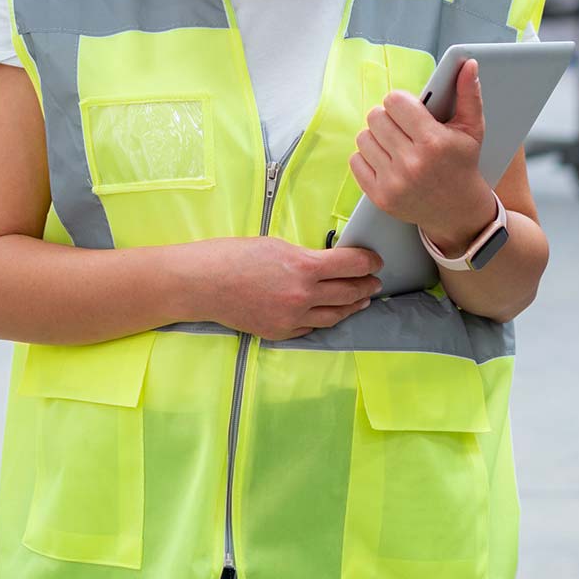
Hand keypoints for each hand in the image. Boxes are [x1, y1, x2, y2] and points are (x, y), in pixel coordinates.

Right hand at [185, 238, 383, 340]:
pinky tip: (330, 312)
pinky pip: (312, 328)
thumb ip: (306, 257)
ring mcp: (292, 318)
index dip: (369, 262)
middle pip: (349, 292)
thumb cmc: (234, 256)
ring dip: (352, 306)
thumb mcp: (277, 245)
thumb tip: (329, 263)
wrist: (202, 284)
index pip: (352, 265)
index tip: (375, 260)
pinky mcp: (280, 332)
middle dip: (366, 285)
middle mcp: (302, 296)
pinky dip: (324, 319)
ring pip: (335, 316)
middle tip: (375, 280)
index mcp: (303, 267)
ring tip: (361, 300)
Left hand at [350, 58, 499, 254]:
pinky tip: (386, 160)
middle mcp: (412, 163)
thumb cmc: (463, 164)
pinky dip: (367, 157)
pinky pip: (356, 160)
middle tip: (402, 127)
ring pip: (363, 137)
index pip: (394, 101)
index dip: (401, 102)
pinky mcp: (379, 197)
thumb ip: (469, 93)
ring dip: (377, 137)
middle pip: (376, 117)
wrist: (458, 211)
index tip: (410, 110)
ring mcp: (394, 182)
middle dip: (388, 118)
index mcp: (434, 141)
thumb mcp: (472, 129)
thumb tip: (468, 64)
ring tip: (395, 143)